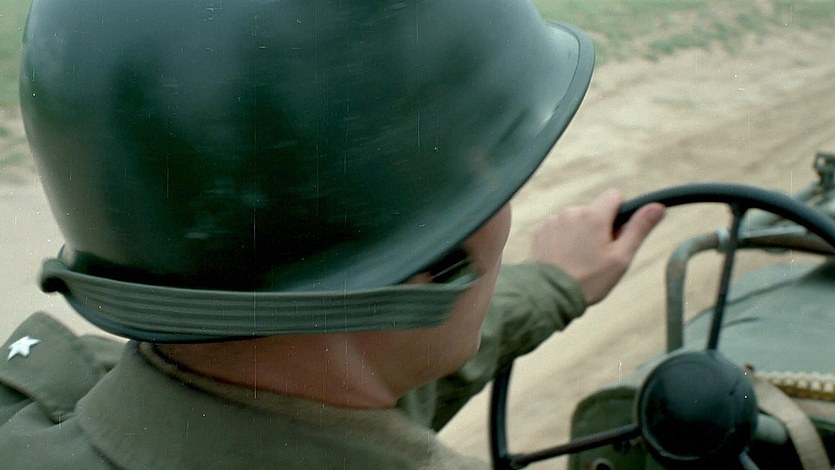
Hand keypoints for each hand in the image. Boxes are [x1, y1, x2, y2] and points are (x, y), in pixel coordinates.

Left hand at [529, 189, 664, 304]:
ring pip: (576, 220)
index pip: (614, 195)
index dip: (620, 213)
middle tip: (598, 255)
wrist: (549, 295)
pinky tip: (563, 259)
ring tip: (578, 260)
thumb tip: (658, 206)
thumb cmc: (589, 280)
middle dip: (599, 227)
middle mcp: (571, 212)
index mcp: (593, 215)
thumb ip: (639, 228)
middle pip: (594, 211)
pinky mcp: (540, 231)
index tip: (616, 234)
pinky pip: (559, 228)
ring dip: (580, 233)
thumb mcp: (621, 258)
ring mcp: (553, 221)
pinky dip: (563, 240)